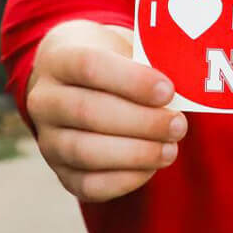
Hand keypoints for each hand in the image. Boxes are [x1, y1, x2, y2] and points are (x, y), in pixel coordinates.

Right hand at [25, 20, 186, 201]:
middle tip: (178, 125)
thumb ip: (149, 63)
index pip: (90, 66)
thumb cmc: (111, 60)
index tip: (168, 90)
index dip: (132, 81)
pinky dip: (124, 179)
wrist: (75, 80)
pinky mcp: (60, 172)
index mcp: (58, 59)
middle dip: (141, 122)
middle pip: (87, 112)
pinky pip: (88, 185)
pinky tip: (152, 166)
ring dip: (136, 153)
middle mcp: (44, 100)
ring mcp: (47, 139)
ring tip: (170, 148)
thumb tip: (188, 88)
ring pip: (85, 152)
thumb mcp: (124, 47)